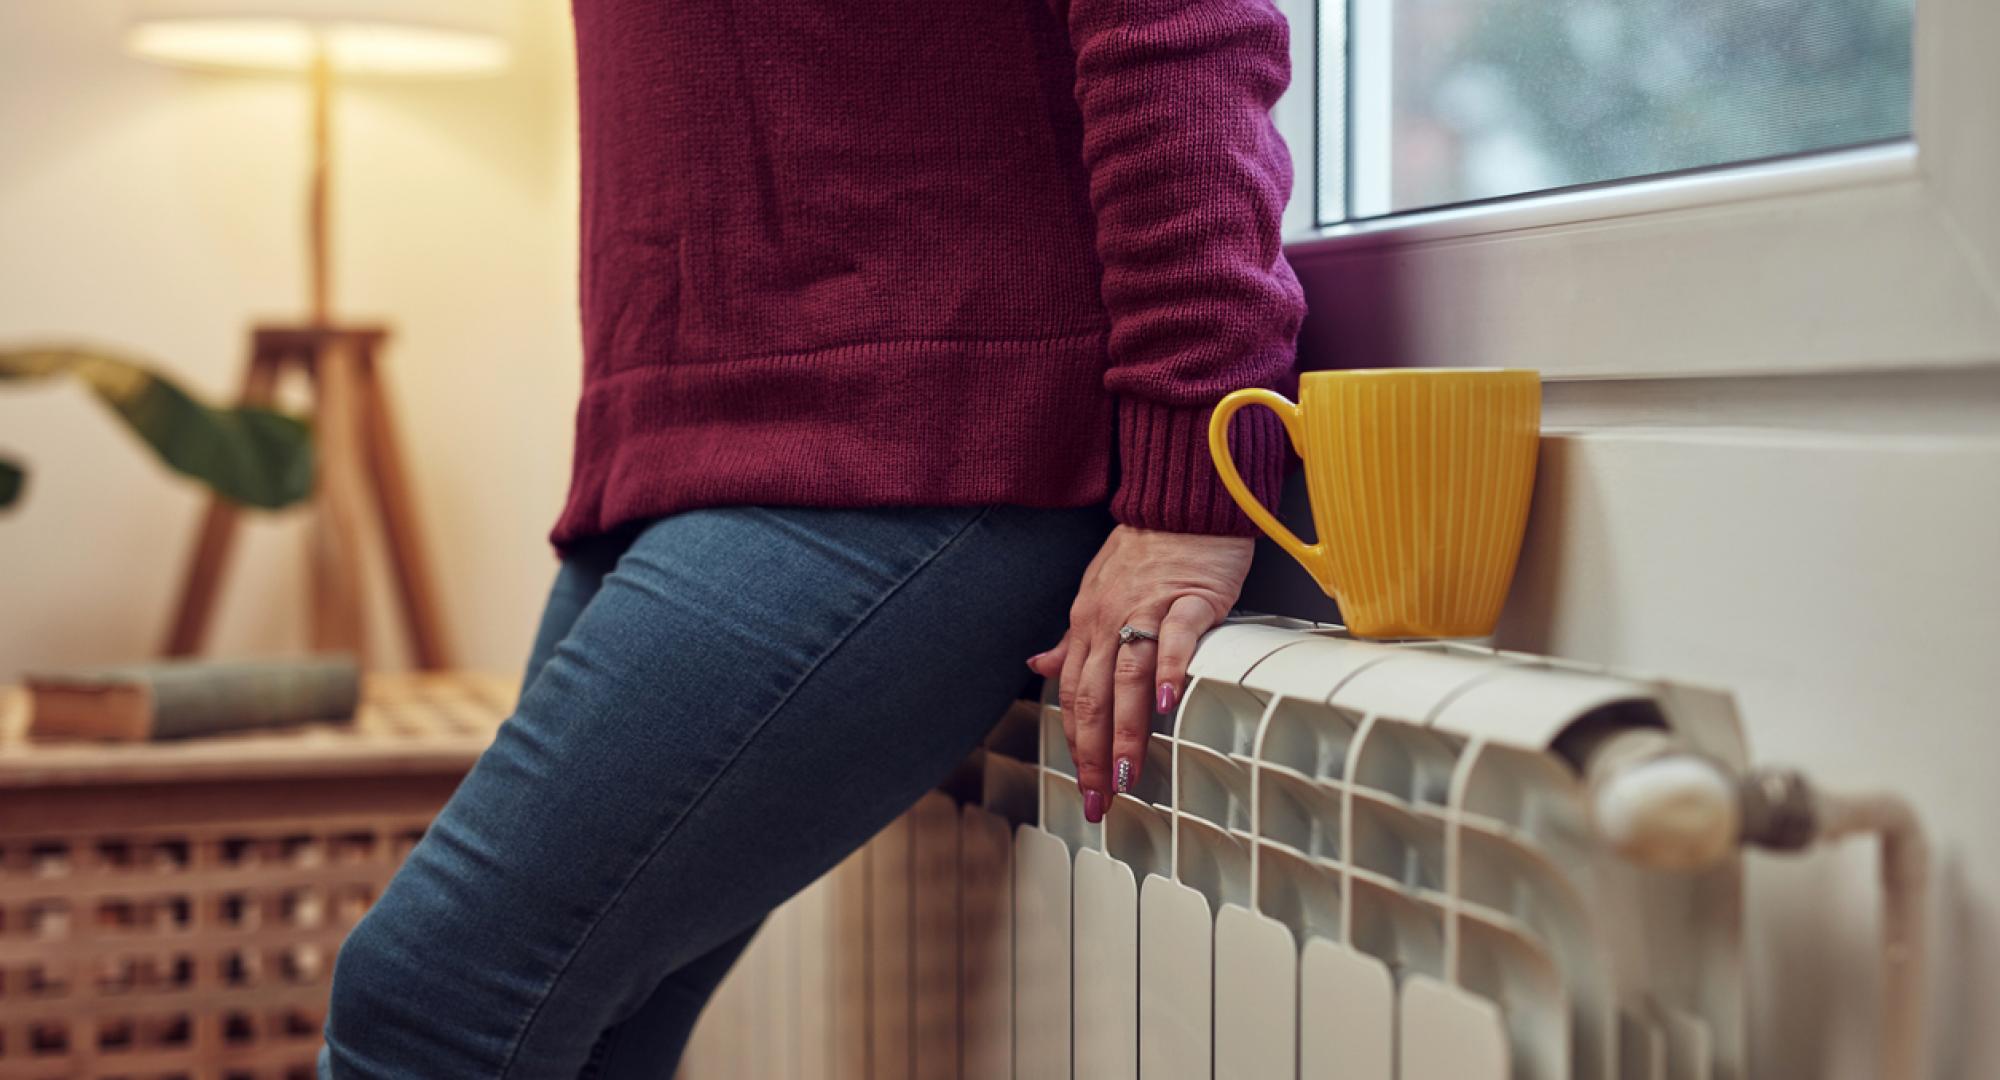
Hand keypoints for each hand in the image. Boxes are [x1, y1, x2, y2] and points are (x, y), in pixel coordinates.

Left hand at [1027, 525, 1252, 822]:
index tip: (1085, 785)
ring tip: (1127, 774)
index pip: (1073, 695)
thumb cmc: (1146, 549)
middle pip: (1095, 698)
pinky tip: (1168, 704)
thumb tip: (1038, 667)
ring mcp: (1147, 609)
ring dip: (1126, 731)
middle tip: (1101, 800)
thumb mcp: (1096, 591)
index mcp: (1086, 624)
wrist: (1181, 500)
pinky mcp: (1188, 598)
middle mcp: (1107, 620)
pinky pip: (1176, 639)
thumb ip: (1072, 638)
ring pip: (1128, 678)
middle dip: (1094, 755)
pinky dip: (1171, 671)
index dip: (1076, 743)